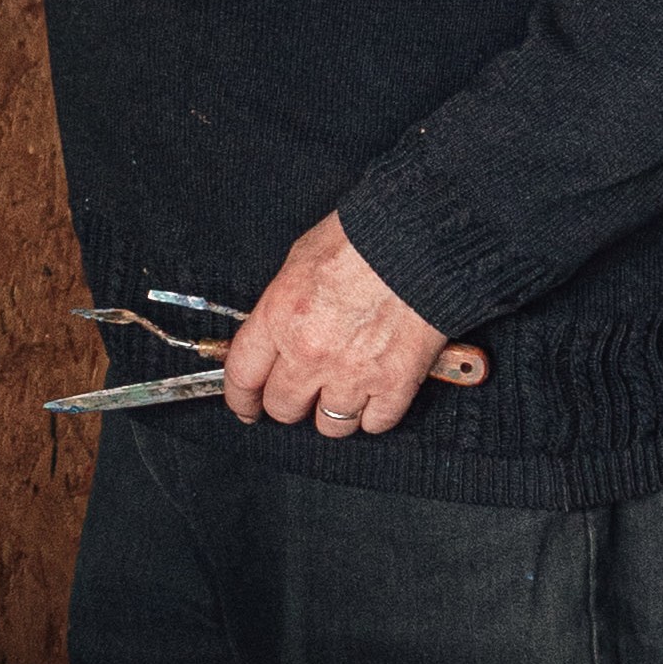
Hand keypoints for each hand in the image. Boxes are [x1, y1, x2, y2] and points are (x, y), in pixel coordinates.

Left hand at [224, 216, 457, 436]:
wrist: (421, 240)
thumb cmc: (363, 239)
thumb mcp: (299, 261)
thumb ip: (282, 309)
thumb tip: (275, 337)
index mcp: (280, 319)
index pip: (242, 378)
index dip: (241, 399)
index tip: (246, 407)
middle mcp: (311, 353)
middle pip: (283, 408)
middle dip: (288, 402)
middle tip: (299, 393)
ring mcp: (353, 372)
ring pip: (330, 424)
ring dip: (332, 411)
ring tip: (341, 391)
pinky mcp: (395, 383)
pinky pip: (375, 423)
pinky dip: (374, 414)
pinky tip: (375, 393)